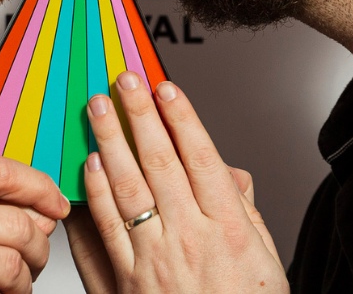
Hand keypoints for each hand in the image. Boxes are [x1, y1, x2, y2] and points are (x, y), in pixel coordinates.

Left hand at [66, 74, 286, 292]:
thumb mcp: (265, 261)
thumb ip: (244, 212)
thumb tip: (230, 172)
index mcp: (229, 229)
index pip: (201, 157)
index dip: (182, 118)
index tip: (166, 87)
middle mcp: (190, 239)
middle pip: (159, 162)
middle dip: (139, 115)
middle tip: (123, 80)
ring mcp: (154, 261)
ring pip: (126, 188)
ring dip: (109, 143)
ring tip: (97, 109)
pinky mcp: (126, 284)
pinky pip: (104, 232)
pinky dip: (93, 195)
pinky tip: (87, 168)